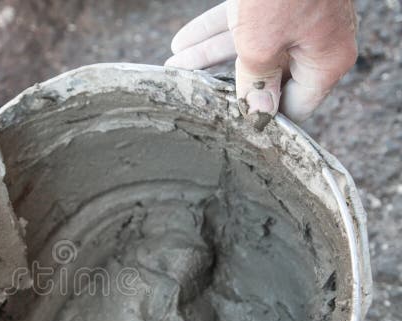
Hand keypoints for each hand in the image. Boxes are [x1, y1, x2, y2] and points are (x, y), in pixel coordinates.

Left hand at [165, 1, 357, 123]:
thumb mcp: (262, 43)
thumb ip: (257, 79)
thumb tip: (257, 113)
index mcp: (326, 60)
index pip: (296, 105)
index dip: (264, 116)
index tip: (233, 126)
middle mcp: (315, 42)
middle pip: (266, 75)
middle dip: (225, 84)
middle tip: (195, 98)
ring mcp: (296, 20)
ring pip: (248, 47)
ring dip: (209, 56)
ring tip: (177, 69)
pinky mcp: (276, 3)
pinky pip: (243, 24)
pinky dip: (213, 32)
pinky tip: (182, 43)